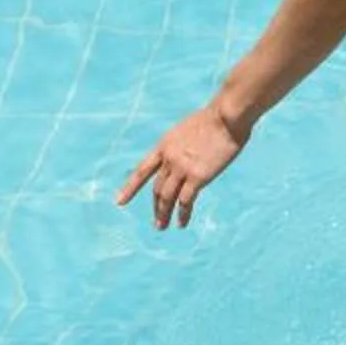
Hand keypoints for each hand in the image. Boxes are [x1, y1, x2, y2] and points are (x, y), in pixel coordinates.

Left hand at [116, 105, 247, 229]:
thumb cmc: (213, 120)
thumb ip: (182, 147)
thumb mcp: (187, 130)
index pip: (141, 171)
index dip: (130, 188)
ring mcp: (182, 169)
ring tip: (163, 226)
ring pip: (167, 198)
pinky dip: (182, 214)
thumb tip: (186, 157)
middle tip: (157, 221)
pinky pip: (186, 201)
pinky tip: (181, 223)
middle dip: (157, 207)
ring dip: (164, 214)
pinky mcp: (198, 177)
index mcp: (164, 146)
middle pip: (157, 189)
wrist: (225, 117)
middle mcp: (169, 159)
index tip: (120, 202)